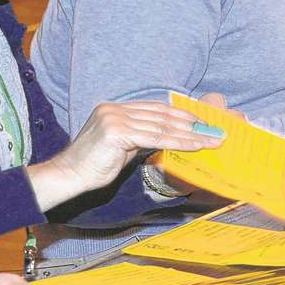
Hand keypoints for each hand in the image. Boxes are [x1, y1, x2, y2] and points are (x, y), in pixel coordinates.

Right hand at [29, 98, 225, 210]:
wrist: (69, 176)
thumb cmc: (93, 166)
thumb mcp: (121, 148)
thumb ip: (140, 138)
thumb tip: (165, 139)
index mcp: (115, 108)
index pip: (155, 109)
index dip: (180, 115)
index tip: (201, 122)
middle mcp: (115, 109)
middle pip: (162, 114)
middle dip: (191, 122)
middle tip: (215, 129)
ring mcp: (115, 118)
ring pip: (162, 126)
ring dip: (191, 134)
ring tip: (211, 140)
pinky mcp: (117, 131)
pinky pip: (156, 137)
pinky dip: (179, 142)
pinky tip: (195, 146)